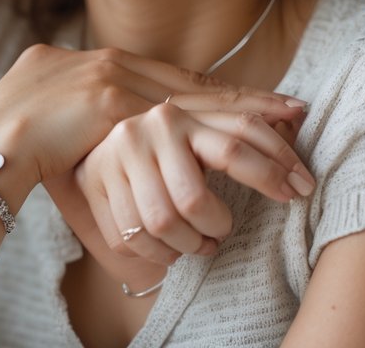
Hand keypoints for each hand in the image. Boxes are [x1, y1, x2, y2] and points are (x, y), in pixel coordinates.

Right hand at [0, 45, 308, 192]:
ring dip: (244, 117)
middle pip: (191, 85)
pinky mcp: (108, 102)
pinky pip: (174, 120)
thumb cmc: (8, 133)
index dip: (213, 91)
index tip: (250, 99)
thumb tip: (100, 126)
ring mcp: (110, 79)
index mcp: (95, 62)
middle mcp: (109, 62)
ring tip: (287, 125)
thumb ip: (81, 108)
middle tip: (291, 108)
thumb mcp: (50, 112)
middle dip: (244, 100)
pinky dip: (214, 130)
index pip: (170, 79)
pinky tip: (248, 138)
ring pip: (193, 101)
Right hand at [68, 99, 310, 273]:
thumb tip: (297, 110)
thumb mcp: (189, 123)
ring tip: (198, 242)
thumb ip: (232, 123)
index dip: (275, 166)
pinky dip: (159, 253)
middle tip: (223, 232)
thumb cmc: (146, 136)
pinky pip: (134, 237)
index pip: (239, 138)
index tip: (302, 189)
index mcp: (175, 111)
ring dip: (188, 244)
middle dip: (216, 224)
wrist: (62, 124)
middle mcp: (143, 129)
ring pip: (165, 224)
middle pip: (195, 200)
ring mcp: (115, 158)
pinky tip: (170, 250)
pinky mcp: (93, 183)